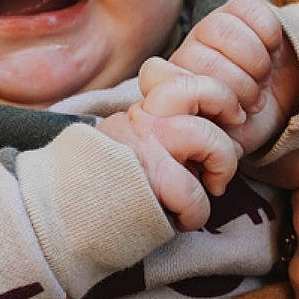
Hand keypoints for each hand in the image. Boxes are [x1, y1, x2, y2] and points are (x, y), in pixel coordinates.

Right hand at [97, 67, 244, 230]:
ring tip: (212, 186)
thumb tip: (221, 133)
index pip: (182, 79)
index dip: (215, 92)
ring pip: (206, 136)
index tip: (230, 113)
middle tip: (234, 141)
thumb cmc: (108, 191)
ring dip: (222, 167)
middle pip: (198, 88)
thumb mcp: (135, 149)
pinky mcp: (146, 179)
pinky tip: (182, 219)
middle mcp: (140, 119)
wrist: (64, 217)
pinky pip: (194, 193)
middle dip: (227, 109)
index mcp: (140, 111)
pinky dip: (196, 214)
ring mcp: (143, 146)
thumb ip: (167, 133)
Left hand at [168, 0, 298, 154]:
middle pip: (203, 59)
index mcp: (171, 85)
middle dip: (238, 87)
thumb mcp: (222, 143)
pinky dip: (269, 36)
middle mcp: (186, 53)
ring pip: (224, 31)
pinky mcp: (239, 9)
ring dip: (254, 63)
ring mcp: (210, 28)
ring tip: (262, 81)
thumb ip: (203, 140)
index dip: (201, 98)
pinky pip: (251, 12)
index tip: (230, 118)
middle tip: (251, 103)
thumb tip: (197, 141)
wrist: (282, 102)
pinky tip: (273, 51)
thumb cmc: (245, 126)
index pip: (156, 74)